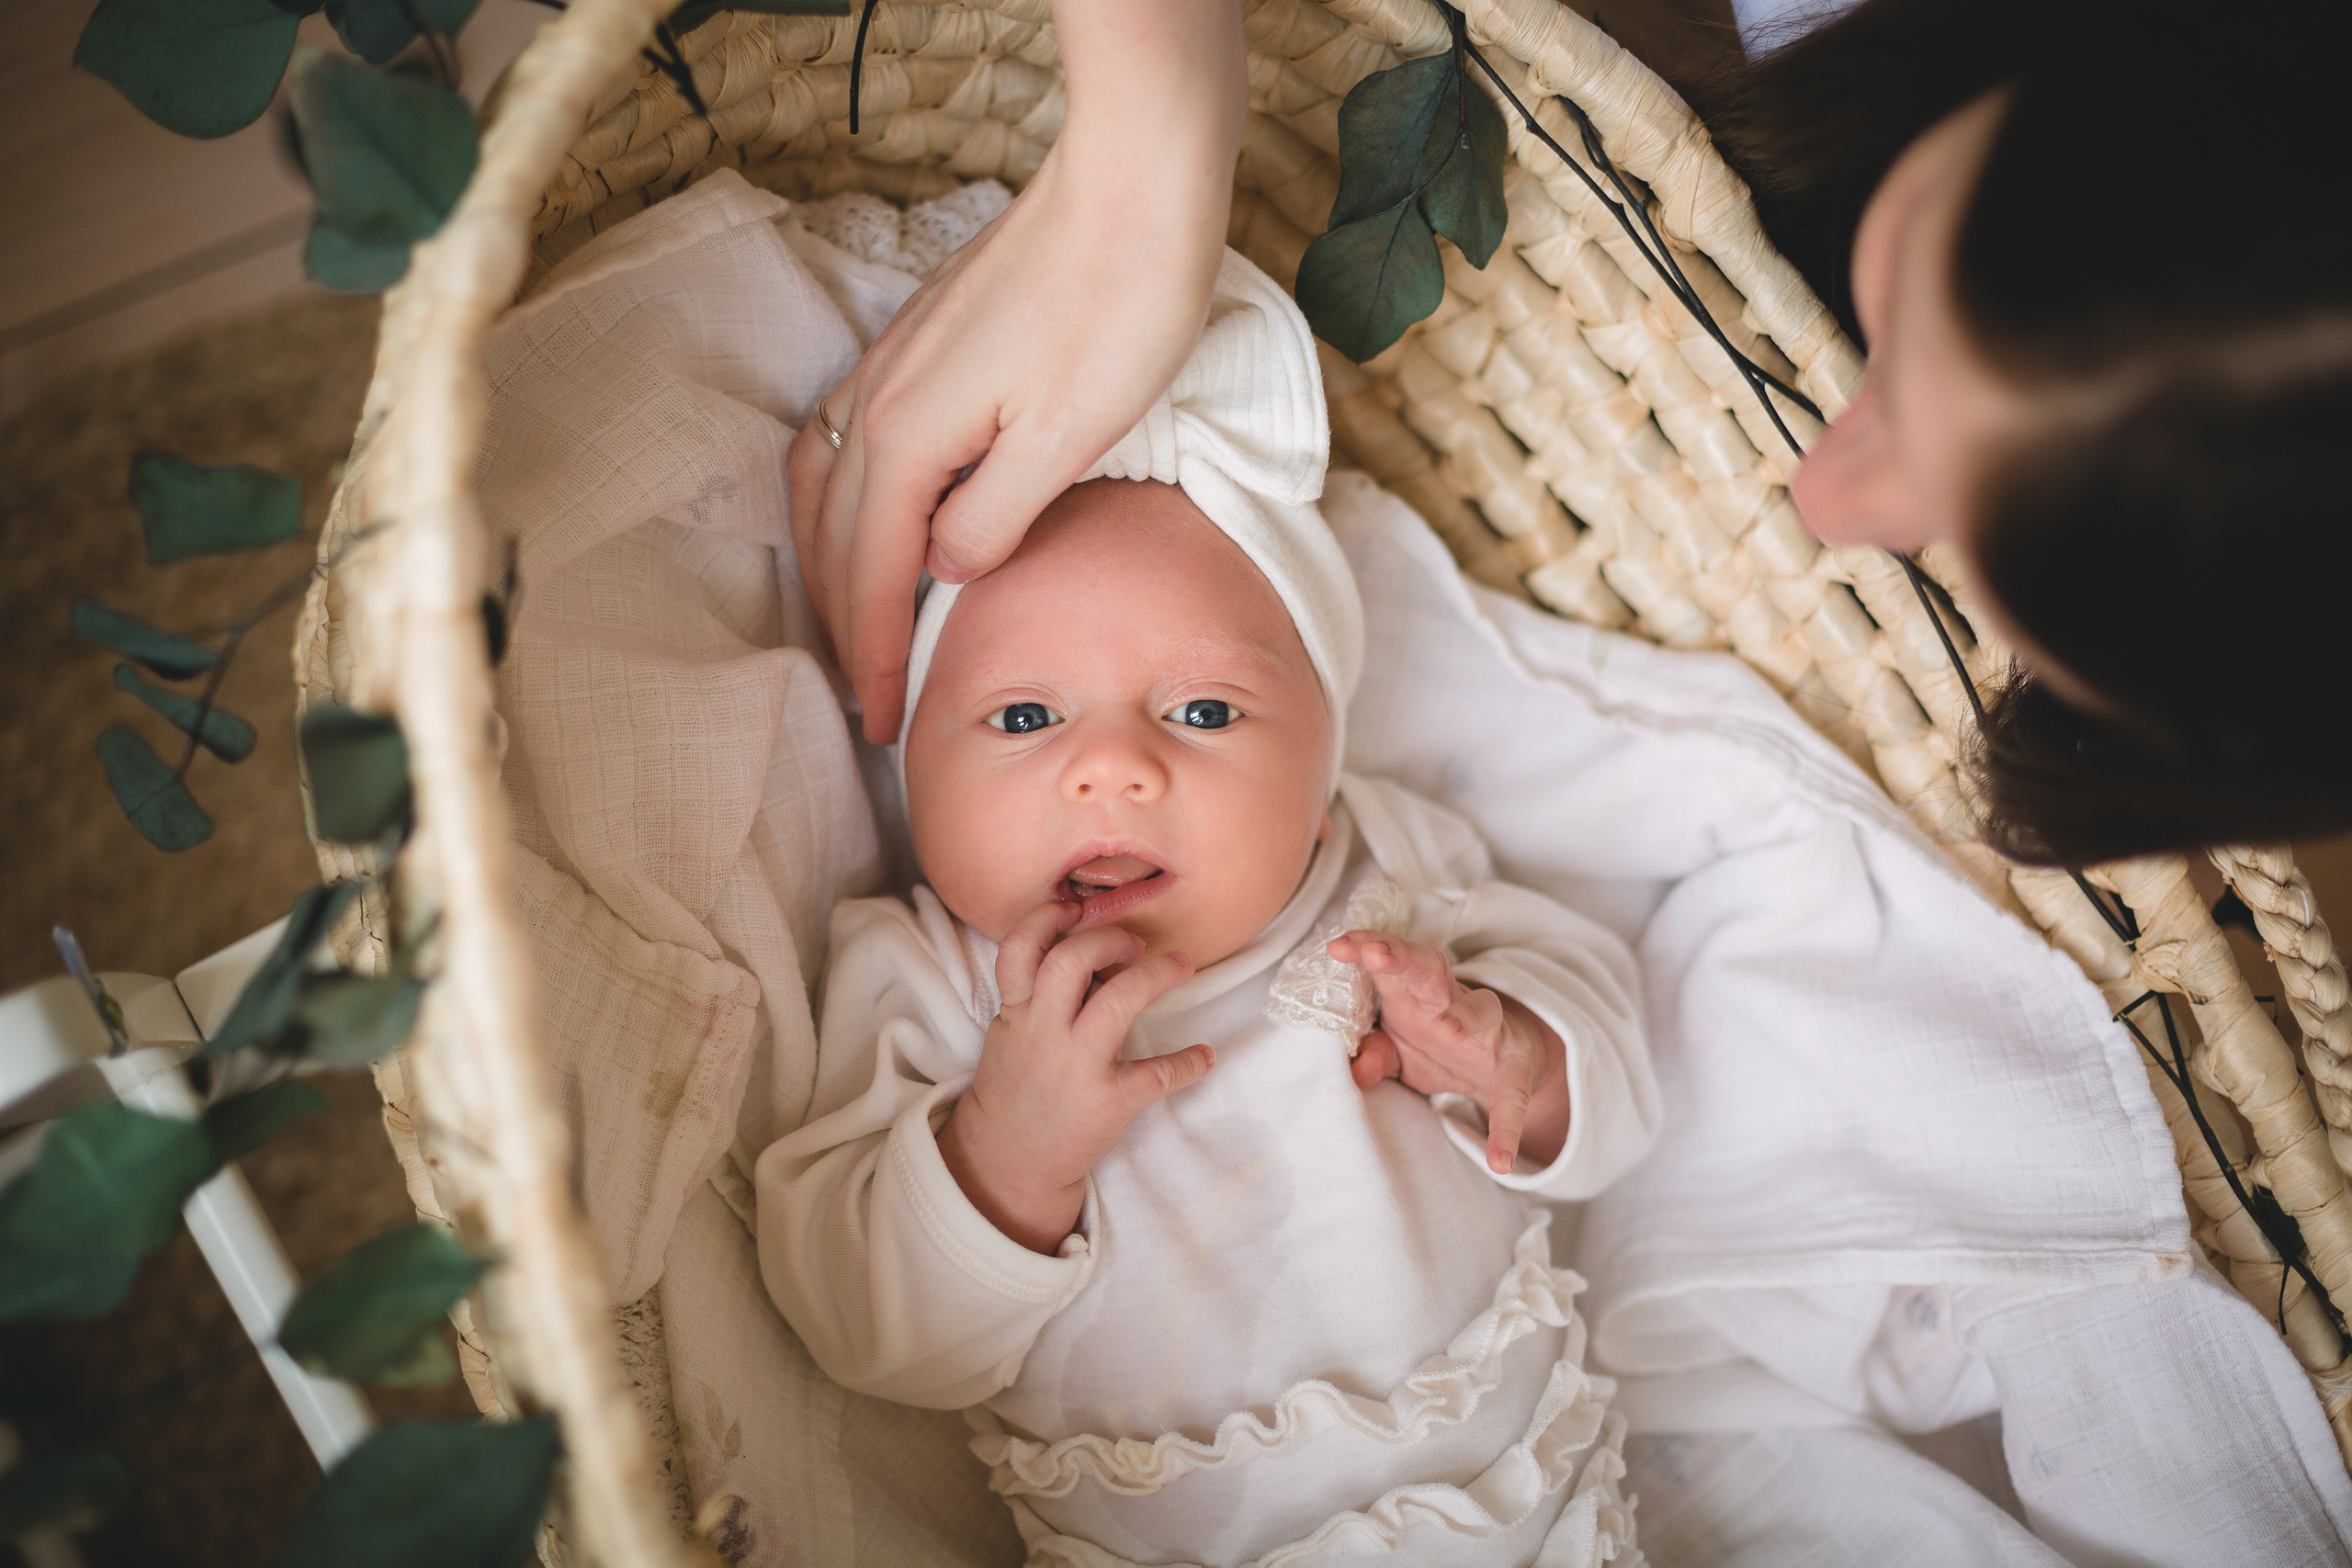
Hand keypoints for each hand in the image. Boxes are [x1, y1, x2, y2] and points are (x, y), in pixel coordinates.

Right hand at [788, 0, 1247, 741]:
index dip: (875, 656)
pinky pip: (848, 443)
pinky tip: (872, 522)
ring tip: (854, 628)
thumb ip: (996, 516)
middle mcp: (880, 400)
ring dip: (830, 567)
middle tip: (864, 700)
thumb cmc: (1121, 304)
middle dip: (842, 627)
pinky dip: (843, 505)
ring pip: (825, 488)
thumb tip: (946, 570)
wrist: (1133, 183)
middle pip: (832, 539)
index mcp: (910, 436)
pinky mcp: (920, 343)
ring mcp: (892, 364)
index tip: (881, 726)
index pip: (873, 575)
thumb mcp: (1070, 434)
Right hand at [939, 901, 1213, 1251]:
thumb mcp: (1013, 1031)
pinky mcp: (1106, 1102)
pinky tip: (1205, 1055)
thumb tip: (1093, 950)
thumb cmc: (1018, 1082)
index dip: (1047, 918)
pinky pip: (1155, 1074)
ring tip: (1182, 966)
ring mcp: (1075, 1067)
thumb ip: (1042, 992)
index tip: (1076, 907)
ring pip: (1117, 1002)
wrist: (1007, 1157)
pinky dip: (1187, 1062)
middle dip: (1109, 939)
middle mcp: (1042, 1032)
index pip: (1020, 948)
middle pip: (1070, 961)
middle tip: (1136, 944)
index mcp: (1017, 1012)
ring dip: (1156, 976)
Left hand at [1326, 933, 1568, 1174]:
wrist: (1508, 1062)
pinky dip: (1507, 1127)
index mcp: (1414, 994)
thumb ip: (1375, 1054)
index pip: (1390, 963)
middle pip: (1429, 967)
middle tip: (1376, 954)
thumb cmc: (1440, 1044)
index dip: (1366, 948)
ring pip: (1482, 1010)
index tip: (1336, 945)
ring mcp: (1488, 1031)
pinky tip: (1501, 1160)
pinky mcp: (1514, 1067)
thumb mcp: (1401, 1051)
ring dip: (1465, 1016)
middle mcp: (1450, 1001)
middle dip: (1403, 957)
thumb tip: (1354, 1071)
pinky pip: (1513, 1095)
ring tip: (1447, 1030)